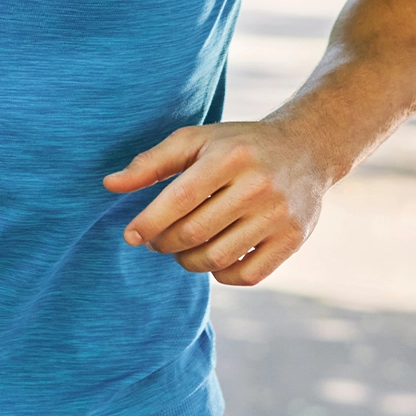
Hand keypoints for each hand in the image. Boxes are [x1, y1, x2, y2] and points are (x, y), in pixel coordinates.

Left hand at [101, 121, 328, 285]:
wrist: (305, 149)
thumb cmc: (237, 145)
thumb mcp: (196, 140)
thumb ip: (152, 163)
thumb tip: (109, 185)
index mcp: (230, 157)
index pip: (180, 198)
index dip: (150, 222)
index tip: (131, 235)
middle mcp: (258, 186)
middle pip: (195, 232)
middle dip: (165, 243)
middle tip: (156, 240)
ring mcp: (278, 216)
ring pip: (217, 258)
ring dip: (188, 261)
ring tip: (182, 248)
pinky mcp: (293, 240)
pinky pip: (247, 275)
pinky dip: (221, 273)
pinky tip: (214, 256)